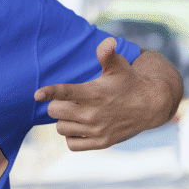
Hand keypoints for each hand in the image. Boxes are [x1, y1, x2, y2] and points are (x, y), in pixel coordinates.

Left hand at [34, 37, 166, 151]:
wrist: (151, 105)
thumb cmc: (130, 82)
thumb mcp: (119, 66)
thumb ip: (107, 55)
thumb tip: (106, 43)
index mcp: (94, 93)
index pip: (65, 92)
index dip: (49, 92)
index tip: (37, 95)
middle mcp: (93, 113)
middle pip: (55, 112)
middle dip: (56, 105)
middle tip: (67, 101)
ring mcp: (97, 130)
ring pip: (61, 128)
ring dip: (63, 120)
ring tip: (74, 113)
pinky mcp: (101, 143)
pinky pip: (72, 145)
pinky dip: (71, 137)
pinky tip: (78, 127)